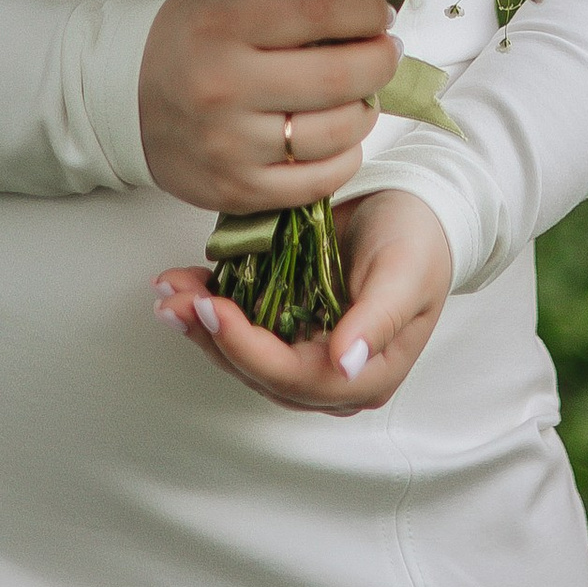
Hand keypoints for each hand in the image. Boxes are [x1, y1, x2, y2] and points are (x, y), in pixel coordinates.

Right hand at [137, 0, 399, 215]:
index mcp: (224, 25)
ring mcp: (231, 144)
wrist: (124, 100)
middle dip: (381, 59)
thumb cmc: (189, 40)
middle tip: (385, 51)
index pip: (320, 10)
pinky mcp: (237, 189)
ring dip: (365, 110)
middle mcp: (225, 86)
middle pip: (340, 75)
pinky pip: (319, 180)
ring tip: (360, 94)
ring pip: (338, 131)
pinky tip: (339, 137)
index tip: (380, 10)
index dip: (366, 9)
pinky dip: (344, 156)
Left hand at [152, 188, 453, 414]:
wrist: (417, 209)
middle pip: (260, 372)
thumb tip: (344, 364)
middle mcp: (332, 377)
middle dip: (213, 336)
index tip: (213, 308)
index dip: (247, 348)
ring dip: (203, 325)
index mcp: (366, 377)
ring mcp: (307, 354)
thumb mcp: (404, 274)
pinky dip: (212, 309)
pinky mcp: (289, 327)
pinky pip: (243, 328)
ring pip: (244, 355)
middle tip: (174, 300)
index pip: (293, 378)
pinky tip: (185, 285)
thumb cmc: (419, 241)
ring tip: (168, 292)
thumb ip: (376, 321)